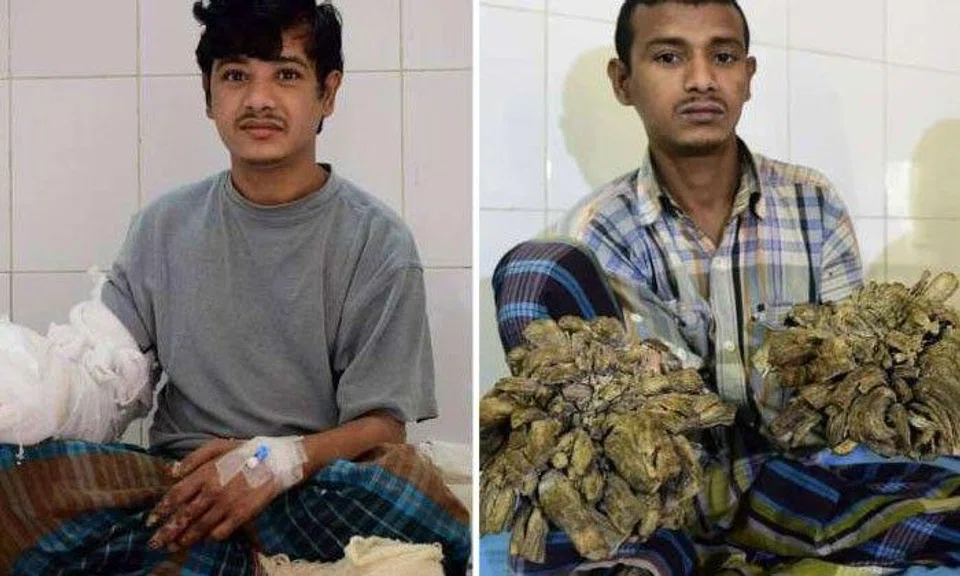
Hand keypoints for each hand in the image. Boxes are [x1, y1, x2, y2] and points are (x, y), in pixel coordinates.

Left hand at [146, 438, 280, 550]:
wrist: (279, 461)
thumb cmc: (248, 451)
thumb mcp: (220, 445)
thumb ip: (194, 458)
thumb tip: (172, 472)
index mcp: (205, 472)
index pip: (176, 495)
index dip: (161, 509)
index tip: (150, 521)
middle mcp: (213, 491)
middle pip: (184, 516)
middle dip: (167, 531)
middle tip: (155, 543)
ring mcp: (227, 505)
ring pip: (199, 527)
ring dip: (184, 539)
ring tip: (174, 545)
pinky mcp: (241, 515)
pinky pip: (220, 532)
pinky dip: (210, 537)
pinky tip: (206, 538)